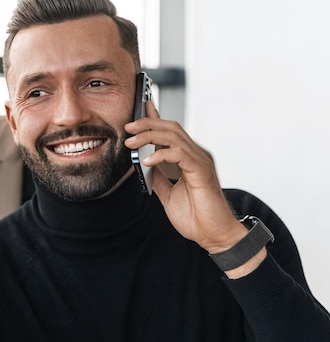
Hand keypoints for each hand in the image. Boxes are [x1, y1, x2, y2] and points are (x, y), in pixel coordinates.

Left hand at [124, 101, 246, 253]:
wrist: (214, 235)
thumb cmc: (196, 217)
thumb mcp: (168, 194)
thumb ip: (157, 178)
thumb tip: (142, 165)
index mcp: (189, 159)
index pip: (171, 132)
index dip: (156, 117)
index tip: (142, 106)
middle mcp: (196, 155)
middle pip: (171, 128)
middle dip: (147, 123)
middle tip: (128, 127)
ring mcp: (200, 161)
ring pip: (174, 137)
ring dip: (149, 136)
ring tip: (131, 142)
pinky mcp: (201, 171)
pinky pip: (179, 154)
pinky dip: (161, 155)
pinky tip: (147, 161)